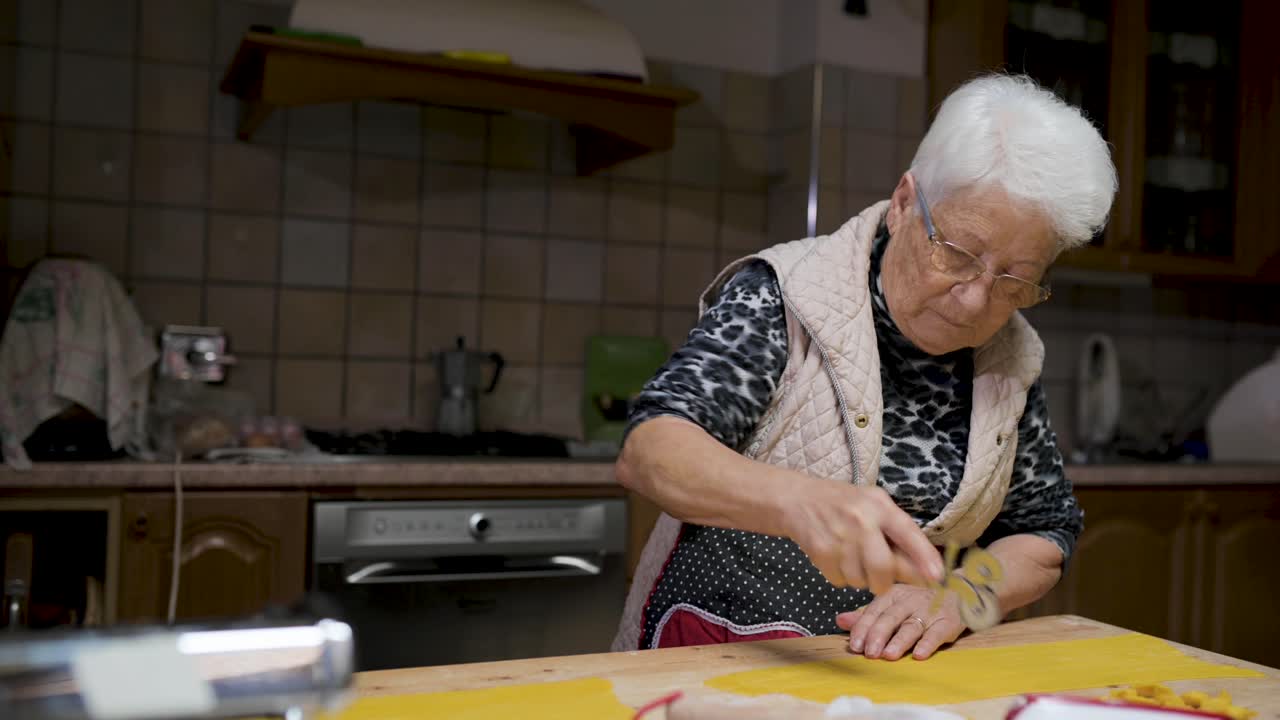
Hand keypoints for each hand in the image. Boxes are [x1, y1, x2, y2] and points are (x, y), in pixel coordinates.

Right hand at [781, 481, 942, 595]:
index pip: (907, 533)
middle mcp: (860, 520)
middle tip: (880, 578)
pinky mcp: (820, 551)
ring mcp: (839, 536)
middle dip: (885, 581)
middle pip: (883, 568)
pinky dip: (841, 577)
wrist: (797, 500)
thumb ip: (899, 534)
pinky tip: (836, 558)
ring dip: (860, 578)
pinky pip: (840, 581)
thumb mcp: (873, 506)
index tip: (937, 576)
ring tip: (852, 558)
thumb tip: (927, 570)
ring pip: (861, 579)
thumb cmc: (843, 504)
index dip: (924, 557)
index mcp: (879, 505)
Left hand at [835, 583, 964, 659]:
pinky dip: (928, 643)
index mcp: (893, 594)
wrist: (960, 592)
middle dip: (878, 635)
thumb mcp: (893, 603)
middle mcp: (910, 600)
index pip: (874, 610)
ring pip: (912, 626)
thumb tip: (840, 621)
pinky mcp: (948, 621)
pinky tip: (919, 654)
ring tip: (888, 655)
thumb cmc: (920, 602)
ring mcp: (929, 610)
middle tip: (869, 653)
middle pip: (891, 617)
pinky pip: (937, 633)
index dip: (863, 628)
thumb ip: (868, 614)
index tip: (854, 645)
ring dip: (899, 641)